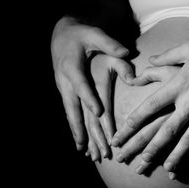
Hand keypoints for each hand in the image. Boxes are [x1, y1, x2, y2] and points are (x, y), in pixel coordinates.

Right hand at [51, 16, 130, 151]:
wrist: (61, 34)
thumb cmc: (81, 34)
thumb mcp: (94, 34)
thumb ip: (110, 44)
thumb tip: (127, 53)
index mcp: (73, 66)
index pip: (82, 85)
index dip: (90, 98)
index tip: (99, 112)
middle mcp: (65, 81)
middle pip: (74, 108)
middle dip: (84, 129)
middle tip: (94, 146)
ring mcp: (64, 89)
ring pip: (72, 115)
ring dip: (79, 135)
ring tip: (87, 153)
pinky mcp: (66, 94)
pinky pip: (71, 115)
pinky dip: (76, 130)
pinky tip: (82, 145)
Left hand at [114, 65, 178, 172]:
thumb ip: (165, 58)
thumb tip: (148, 62)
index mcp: (178, 85)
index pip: (149, 107)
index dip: (131, 123)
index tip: (117, 137)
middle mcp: (188, 102)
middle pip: (159, 129)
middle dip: (138, 146)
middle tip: (121, 158)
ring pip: (179, 140)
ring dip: (159, 156)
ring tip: (144, 168)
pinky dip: (185, 158)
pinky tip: (173, 172)